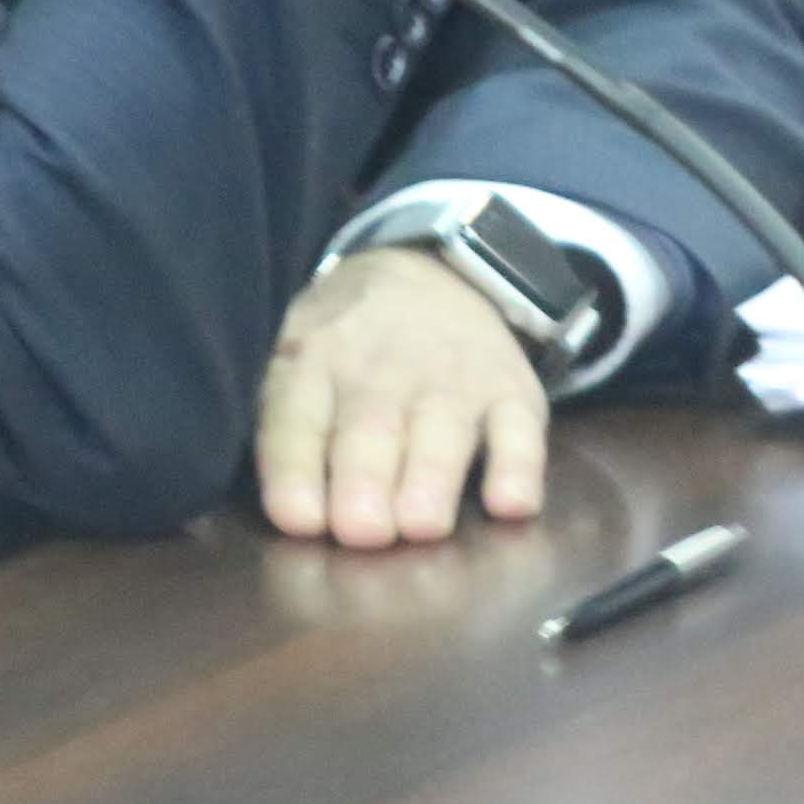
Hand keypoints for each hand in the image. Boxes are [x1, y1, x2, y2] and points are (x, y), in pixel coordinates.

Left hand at [256, 244, 550, 547]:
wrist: (425, 273)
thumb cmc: (346, 351)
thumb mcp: (293, 365)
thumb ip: (283, 433)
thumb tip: (291, 517)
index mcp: (314, 364)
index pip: (297, 418)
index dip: (295, 468)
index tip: (299, 518)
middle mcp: (382, 370)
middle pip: (370, 426)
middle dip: (365, 479)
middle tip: (363, 530)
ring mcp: (452, 378)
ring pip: (442, 428)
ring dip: (431, 477)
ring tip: (421, 525)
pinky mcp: (511, 390)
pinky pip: (520, 428)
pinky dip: (519, 466)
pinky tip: (510, 504)